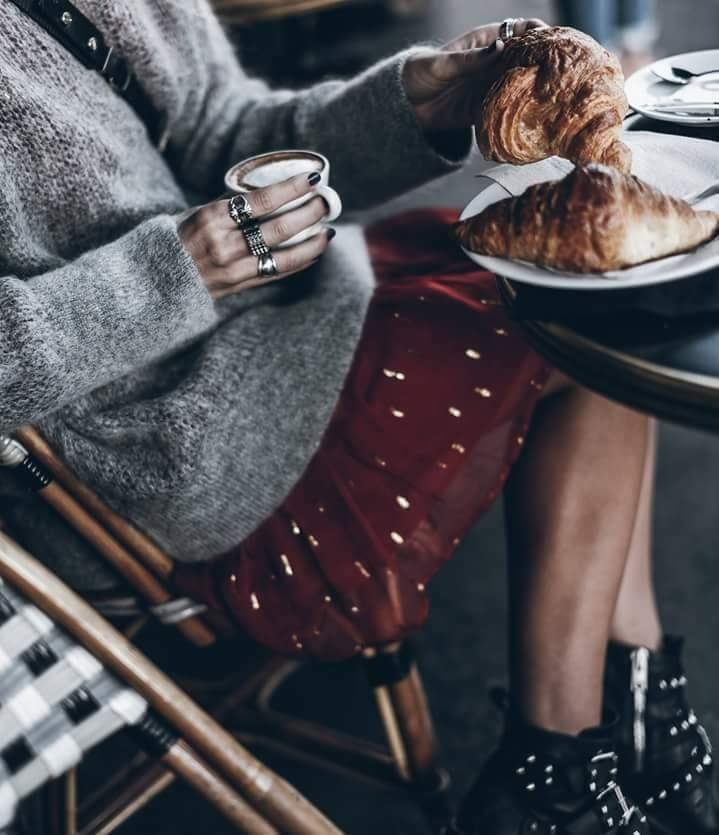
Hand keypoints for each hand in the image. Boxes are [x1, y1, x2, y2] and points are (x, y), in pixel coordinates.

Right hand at [179, 173, 333, 299]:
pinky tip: (314, 252)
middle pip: (279, 229)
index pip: (262, 200)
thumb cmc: (180, 238)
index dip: (292, 189)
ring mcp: (234, 269)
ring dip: (312, 243)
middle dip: (309, 214)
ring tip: (328, 231)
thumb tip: (269, 188)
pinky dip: (299, 262)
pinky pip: (277, 273)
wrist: (159, 279)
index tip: (313, 179)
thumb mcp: (198, 212)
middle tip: (326, 203)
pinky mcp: (241, 286)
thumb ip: (231, 204)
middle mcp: (225, 245)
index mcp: (213, 218)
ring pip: (285, 257)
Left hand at [403, 19, 547, 132]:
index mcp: (488, 41)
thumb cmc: (421, 72)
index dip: (541, 33)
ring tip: (555, 100)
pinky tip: (533, 120)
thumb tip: (501, 47)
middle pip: (528, 59)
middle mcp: (495, 62)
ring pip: (521, 86)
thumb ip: (470, 59)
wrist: (406, 104)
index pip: (522, 30)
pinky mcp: (486, 109)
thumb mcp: (443, 64)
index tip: (553, 43)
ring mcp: (492, 85)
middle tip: (562, 75)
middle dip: (546, 65)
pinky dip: (518, 115)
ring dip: (536, 93)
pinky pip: (506, 111)